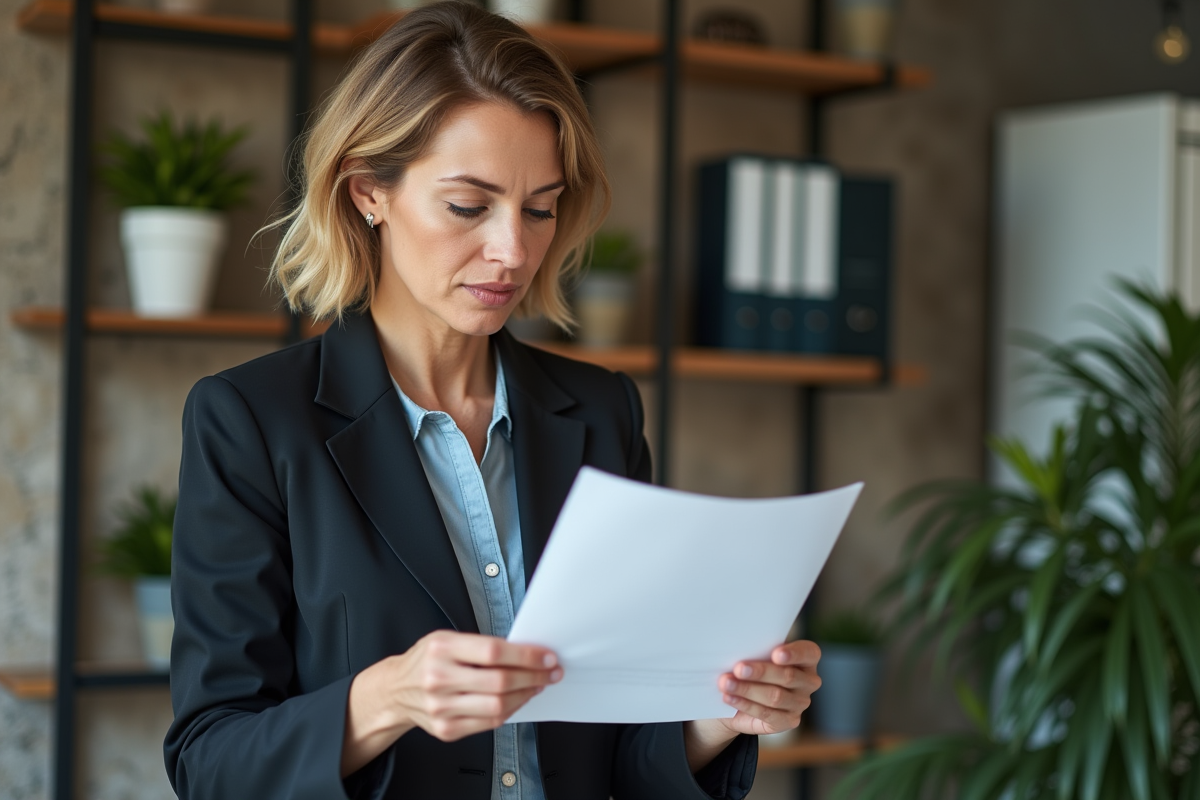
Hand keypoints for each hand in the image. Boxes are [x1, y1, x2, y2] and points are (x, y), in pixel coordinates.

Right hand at [341, 630, 560, 775]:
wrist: (395, 690)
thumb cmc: (427, 660)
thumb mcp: (447, 639)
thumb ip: (481, 645)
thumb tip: (525, 652)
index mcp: (441, 649)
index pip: (494, 652)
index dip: (526, 656)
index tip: (547, 656)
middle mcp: (439, 678)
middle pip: (500, 681)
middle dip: (534, 676)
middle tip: (551, 672)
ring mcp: (441, 707)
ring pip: (498, 706)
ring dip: (526, 695)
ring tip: (537, 685)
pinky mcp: (446, 729)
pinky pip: (489, 723)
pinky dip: (510, 711)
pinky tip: (518, 699)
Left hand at [683, 640, 820, 771]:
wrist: (742, 700)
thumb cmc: (752, 668)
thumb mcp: (756, 656)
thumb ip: (756, 652)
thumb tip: (740, 650)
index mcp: (807, 659)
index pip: (809, 653)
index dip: (794, 653)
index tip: (776, 653)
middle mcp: (809, 681)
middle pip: (787, 676)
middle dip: (761, 672)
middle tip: (738, 668)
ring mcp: (801, 703)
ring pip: (775, 696)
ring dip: (747, 689)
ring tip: (726, 683)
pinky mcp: (789, 721)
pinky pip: (766, 714)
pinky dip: (745, 705)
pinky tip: (730, 698)